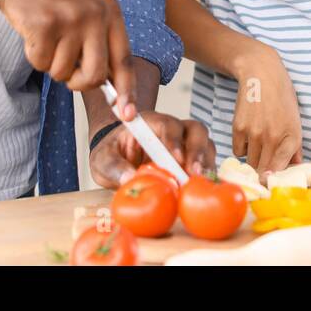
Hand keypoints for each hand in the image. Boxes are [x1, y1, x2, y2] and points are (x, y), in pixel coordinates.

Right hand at [0, 0, 134, 107]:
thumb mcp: (87, 12)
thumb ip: (100, 43)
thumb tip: (111, 85)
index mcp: (111, 13)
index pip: (124, 60)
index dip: (126, 90)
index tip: (127, 114)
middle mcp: (96, 15)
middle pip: (95, 75)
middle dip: (79, 83)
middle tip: (68, 74)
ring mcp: (71, 19)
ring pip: (64, 72)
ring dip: (51, 65)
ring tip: (47, 39)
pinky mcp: (46, 25)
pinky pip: (41, 63)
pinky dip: (34, 57)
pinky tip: (33, 35)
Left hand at [88, 112, 215, 188]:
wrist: (116, 159)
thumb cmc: (112, 154)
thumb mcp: (102, 159)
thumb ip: (113, 166)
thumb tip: (130, 178)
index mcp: (150, 123)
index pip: (167, 125)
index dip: (174, 140)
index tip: (175, 158)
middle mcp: (172, 129)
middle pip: (195, 130)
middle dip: (197, 151)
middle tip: (194, 173)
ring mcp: (184, 143)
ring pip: (206, 144)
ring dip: (207, 163)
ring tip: (201, 182)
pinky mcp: (191, 160)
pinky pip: (207, 161)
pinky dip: (208, 174)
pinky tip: (205, 187)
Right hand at [231, 43, 301, 175]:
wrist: (262, 75)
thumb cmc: (282, 97)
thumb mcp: (295, 121)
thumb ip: (295, 147)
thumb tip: (295, 167)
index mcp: (291, 137)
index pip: (280, 170)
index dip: (274, 179)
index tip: (270, 182)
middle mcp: (273, 138)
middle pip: (263, 170)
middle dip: (263, 172)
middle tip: (263, 169)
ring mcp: (254, 133)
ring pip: (250, 162)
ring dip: (253, 159)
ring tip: (257, 146)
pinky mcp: (238, 128)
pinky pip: (238, 151)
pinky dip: (242, 148)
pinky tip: (248, 135)